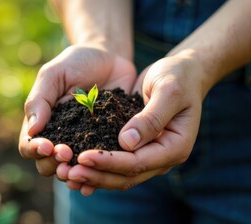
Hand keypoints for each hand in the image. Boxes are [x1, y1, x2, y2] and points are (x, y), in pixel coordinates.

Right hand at [19, 44, 135, 176]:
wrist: (110, 57)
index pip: (29, 145)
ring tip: (83, 169)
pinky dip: (100, 172)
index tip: (47, 145)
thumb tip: (33, 130)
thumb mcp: (54, 74)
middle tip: (66, 154)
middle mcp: (62, 137)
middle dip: (55, 164)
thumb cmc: (76, 63)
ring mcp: (85, 143)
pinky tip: (105, 172)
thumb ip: (40, 99)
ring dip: (76, 173)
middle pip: (49, 164)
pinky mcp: (108, 143)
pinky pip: (101, 163)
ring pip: (74, 169)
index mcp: (44, 123)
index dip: (35, 150)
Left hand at [57, 52, 204, 194]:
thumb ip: (151, 118)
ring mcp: (150, 154)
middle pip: (127, 176)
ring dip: (94, 175)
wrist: (182, 73)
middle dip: (97, 175)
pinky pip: (117, 162)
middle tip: (69, 172)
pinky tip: (77, 163)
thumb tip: (127, 143)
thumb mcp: (168, 91)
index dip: (109, 162)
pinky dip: (98, 165)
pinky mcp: (138, 147)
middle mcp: (162, 157)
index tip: (83, 157)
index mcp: (175, 147)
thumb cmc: (178, 77)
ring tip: (68, 173)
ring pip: (120, 175)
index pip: (138, 162)